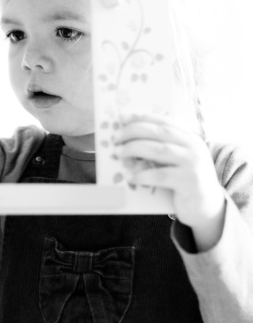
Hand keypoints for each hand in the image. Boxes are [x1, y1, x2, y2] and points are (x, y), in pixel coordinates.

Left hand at [115, 114, 225, 250]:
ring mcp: (194, 164)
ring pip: (159, 150)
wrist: (209, 207)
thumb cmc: (185, 180)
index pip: (164, 122)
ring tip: (118, 153)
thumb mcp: (178, 160)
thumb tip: (127, 140)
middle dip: (134, 131)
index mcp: (190, 137)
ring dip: (134, 149)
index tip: (121, 118)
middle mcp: (194, 147)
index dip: (142, 117)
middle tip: (115, 137)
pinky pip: (160, 176)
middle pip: (159, 133)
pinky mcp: (190, 182)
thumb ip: (161, 148)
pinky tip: (130, 177)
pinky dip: (142, 175)